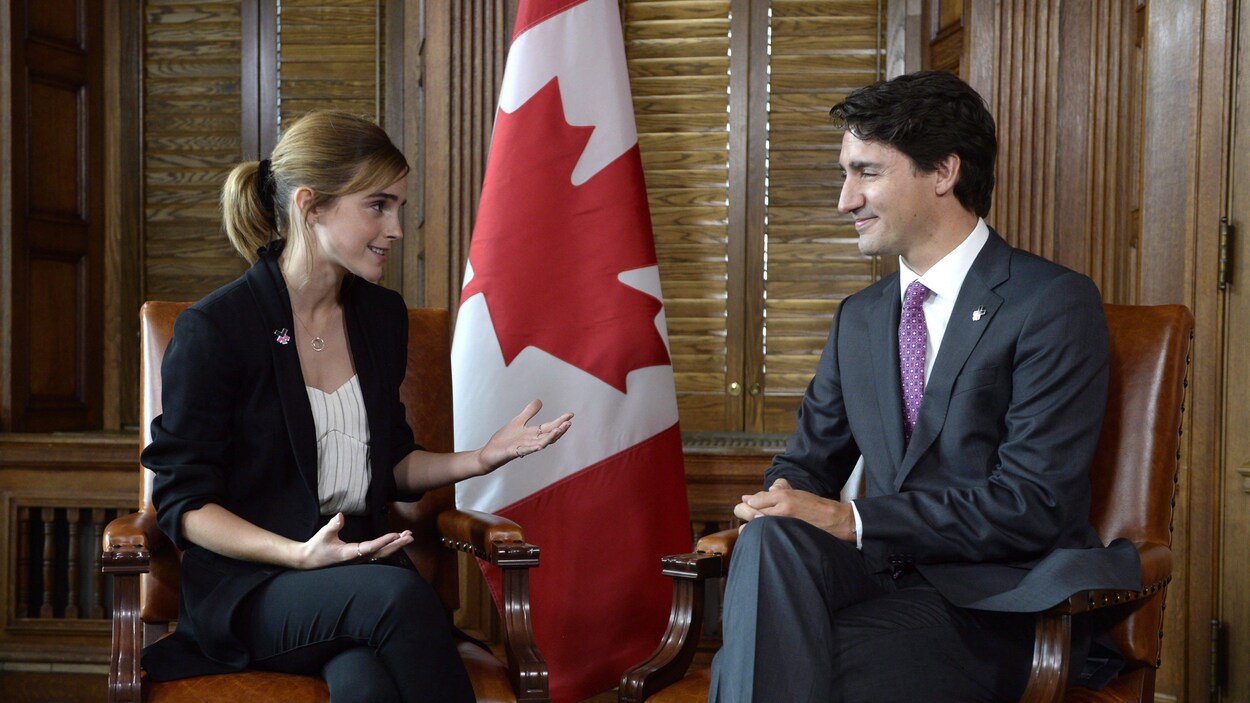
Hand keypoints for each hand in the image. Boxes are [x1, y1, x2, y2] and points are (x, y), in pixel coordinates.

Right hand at [295, 513, 413, 568]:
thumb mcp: (323, 534)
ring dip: (395, 545)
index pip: (371, 547)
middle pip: (382, 552)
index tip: (396, 535)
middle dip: (397, 544)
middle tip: (410, 536)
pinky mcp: (359, 558)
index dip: (384, 541)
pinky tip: (396, 542)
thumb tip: (340, 516)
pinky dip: (389, 547)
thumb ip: (333, 525)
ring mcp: (359, 560)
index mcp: (350, 553)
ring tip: (408, 537)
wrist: (309, 560)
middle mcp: (357, 558)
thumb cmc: (316, 547)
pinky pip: (377, 554)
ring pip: (381, 554)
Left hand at [476, 399, 572, 471]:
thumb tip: (540, 401)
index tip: (571, 414)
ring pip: (541, 443)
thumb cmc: (504, 440)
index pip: (550, 426)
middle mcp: (531, 441)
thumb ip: (529, 412)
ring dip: (550, 438)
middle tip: (569, 423)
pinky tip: (540, 446)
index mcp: (533, 433)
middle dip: (559, 429)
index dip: (560, 421)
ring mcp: (523, 447)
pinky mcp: (513, 452)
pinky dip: (532, 448)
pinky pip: (525, 450)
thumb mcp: (518, 421)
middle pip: (548, 435)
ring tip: (559, 430)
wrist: (489, 453)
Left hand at [733, 478, 855, 541]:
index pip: (755, 499)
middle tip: (744, 515)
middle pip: (747, 510)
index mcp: (783, 495)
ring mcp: (781, 520)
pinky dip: (758, 534)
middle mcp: (780, 506)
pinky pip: (763, 533)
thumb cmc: (817, 507)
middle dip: (742, 512)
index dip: (748, 503)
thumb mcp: (798, 493)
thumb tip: (768, 490)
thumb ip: (782, 490)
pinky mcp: (785, 532)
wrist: (835, 521)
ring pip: (752, 523)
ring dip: (749, 526)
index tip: (745, 505)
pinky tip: (760, 536)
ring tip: (752, 528)